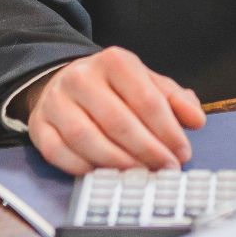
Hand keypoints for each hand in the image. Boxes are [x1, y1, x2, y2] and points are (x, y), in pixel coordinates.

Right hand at [22, 47, 205, 173]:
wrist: (66, 81)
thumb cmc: (115, 88)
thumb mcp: (148, 83)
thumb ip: (176, 100)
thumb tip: (196, 120)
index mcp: (115, 62)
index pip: (146, 99)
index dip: (168, 130)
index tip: (183, 152)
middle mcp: (82, 77)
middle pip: (118, 121)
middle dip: (147, 150)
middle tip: (166, 168)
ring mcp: (56, 101)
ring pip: (85, 138)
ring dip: (117, 161)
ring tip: (140, 174)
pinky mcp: (39, 125)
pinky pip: (58, 152)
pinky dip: (82, 167)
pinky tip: (104, 174)